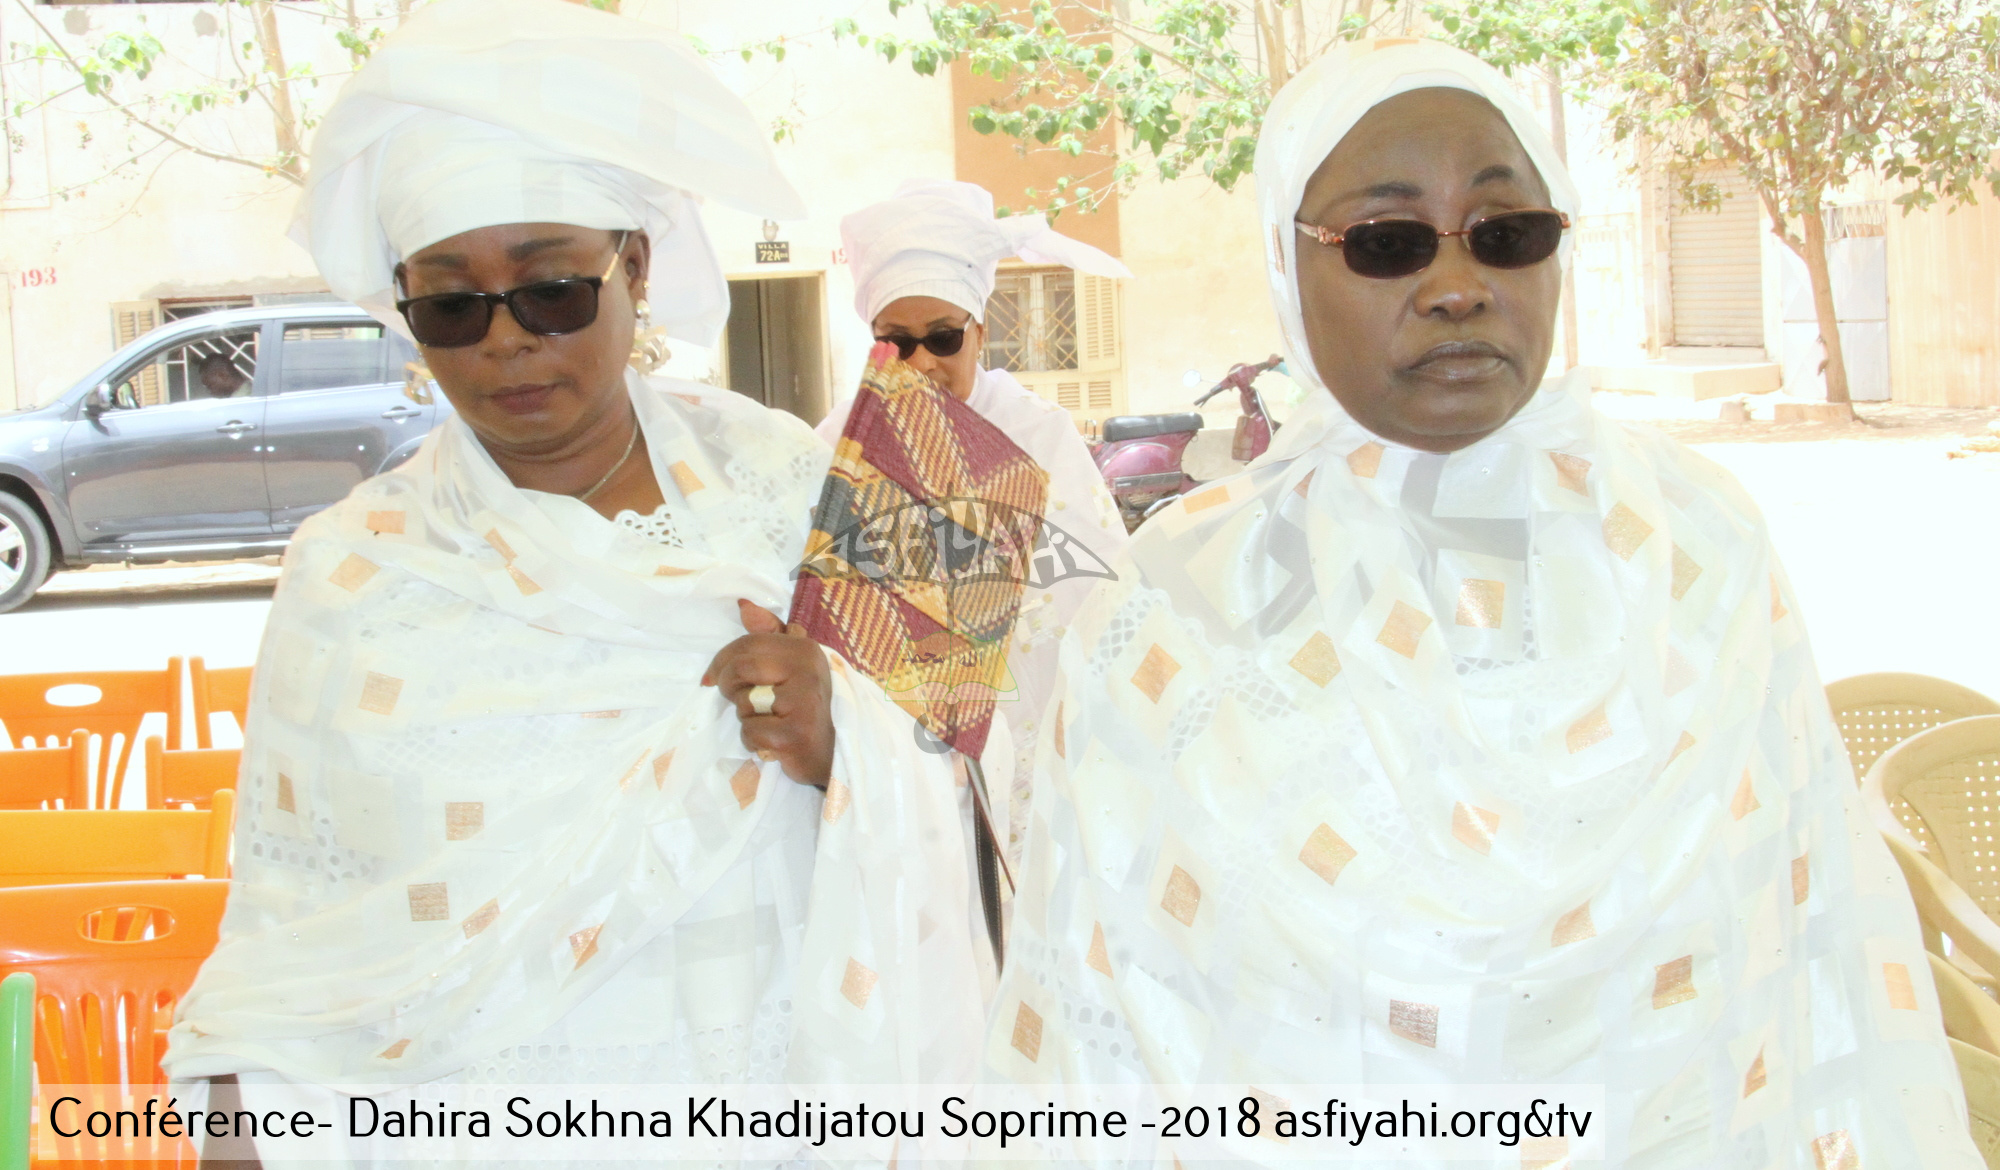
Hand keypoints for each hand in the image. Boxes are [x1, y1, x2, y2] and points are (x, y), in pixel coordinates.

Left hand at [701, 599, 833, 786]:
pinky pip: (750, 732)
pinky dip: (753, 741)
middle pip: (740, 669)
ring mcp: (803, 702)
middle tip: (735, 699)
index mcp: (805, 648)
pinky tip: (771, 742)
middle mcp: (808, 670)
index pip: (748, 643)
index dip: (721, 660)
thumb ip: (769, 634)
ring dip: (746, 718)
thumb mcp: (792, 664)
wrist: (830, 752)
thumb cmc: (804, 706)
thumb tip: (744, 606)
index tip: (711, 678)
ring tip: (766, 721)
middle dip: (728, 687)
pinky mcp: (795, 734)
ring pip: (743, 703)